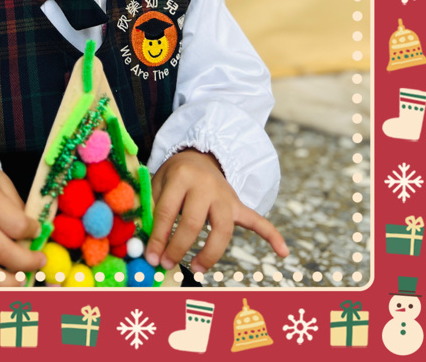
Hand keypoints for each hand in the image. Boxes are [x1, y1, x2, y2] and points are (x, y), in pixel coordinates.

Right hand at [0, 160, 46, 287]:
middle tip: (39, 262)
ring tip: (20, 281)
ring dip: (5, 284)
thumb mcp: (1, 182)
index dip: (33, 232)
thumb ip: (18, 208)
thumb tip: (36, 234)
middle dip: (27, 263)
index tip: (38, 231)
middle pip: (2, 254)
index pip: (17, 226)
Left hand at [145, 149, 288, 272]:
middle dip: (178, 248)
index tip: (151, 257)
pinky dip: (271, 236)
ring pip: (222, 229)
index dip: (158, 237)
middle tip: (166, 264)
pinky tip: (283, 253)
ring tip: (196, 269)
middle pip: (193, 223)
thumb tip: (142, 243)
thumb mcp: (157, 182)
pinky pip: (257, 220)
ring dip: (210, 253)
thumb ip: (150, 208)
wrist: (199, 156)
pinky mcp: (238, 205)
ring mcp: (225, 195)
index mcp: (181, 176)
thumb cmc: (174, 176)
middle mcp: (206, 185)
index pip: (168, 211)